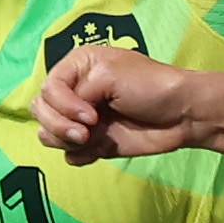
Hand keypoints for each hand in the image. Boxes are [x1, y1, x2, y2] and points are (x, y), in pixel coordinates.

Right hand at [34, 42, 213, 160]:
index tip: (90, 115)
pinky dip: (79, 155)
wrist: (183, 115)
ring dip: (65, 141)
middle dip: (58, 125)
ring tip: (92, 140)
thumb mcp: (109, 76)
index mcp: (77, 67)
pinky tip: (100, 149)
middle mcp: (75, 91)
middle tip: (87, 133)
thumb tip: (68, 122)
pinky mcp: (93, 143)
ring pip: (48, 135)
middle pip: (40, 111)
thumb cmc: (151, 86)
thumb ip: (78, 94)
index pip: (46, 89)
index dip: (62, 105)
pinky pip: (68, 154)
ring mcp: (82, 119)